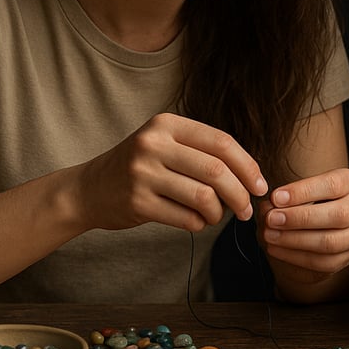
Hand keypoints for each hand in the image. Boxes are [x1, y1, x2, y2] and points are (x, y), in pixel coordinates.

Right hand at [77, 113, 267, 231]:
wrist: (88, 189)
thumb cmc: (139, 167)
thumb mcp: (165, 144)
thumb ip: (202, 151)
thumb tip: (251, 176)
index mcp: (166, 124)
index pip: (221, 142)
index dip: (248, 166)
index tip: (261, 186)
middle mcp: (153, 144)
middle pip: (216, 171)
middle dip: (240, 194)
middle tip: (247, 210)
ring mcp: (143, 173)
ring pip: (204, 197)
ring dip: (220, 213)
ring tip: (218, 216)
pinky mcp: (137, 203)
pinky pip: (185, 218)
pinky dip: (199, 223)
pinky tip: (196, 221)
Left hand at [258, 167, 348, 275]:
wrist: (307, 227)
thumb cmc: (299, 201)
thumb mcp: (292, 193)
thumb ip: (279, 199)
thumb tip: (268, 208)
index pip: (333, 185)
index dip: (303, 191)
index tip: (276, 197)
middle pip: (339, 214)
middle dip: (300, 218)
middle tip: (271, 219)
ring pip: (331, 241)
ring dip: (295, 240)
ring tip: (270, 235)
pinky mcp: (346, 257)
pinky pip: (324, 262)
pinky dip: (296, 257)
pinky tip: (275, 249)